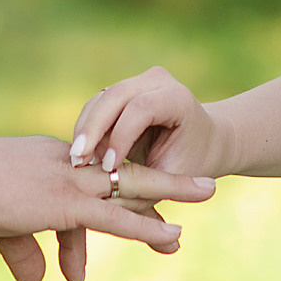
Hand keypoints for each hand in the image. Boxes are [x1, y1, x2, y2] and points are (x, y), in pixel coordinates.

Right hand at [0, 133, 215, 280]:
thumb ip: (25, 252)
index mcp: (52, 159)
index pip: (98, 175)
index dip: (127, 190)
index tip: (154, 201)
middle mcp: (68, 164)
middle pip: (125, 173)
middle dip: (164, 183)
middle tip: (201, 186)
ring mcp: (69, 182)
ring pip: (131, 185)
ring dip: (172, 192)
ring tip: (208, 192)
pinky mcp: (64, 204)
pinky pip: (114, 217)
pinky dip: (145, 227)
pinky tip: (172, 235)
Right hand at [70, 66, 228, 177]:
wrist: (204, 140)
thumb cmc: (191, 163)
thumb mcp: (173, 177)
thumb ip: (145, 184)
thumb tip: (108, 199)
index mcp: (178, 98)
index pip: (142, 108)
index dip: (121, 136)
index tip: (108, 168)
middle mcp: (157, 81)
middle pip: (115, 96)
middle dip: (93, 129)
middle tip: (77, 161)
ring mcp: (138, 80)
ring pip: (100, 99)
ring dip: (85, 130)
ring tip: (76, 161)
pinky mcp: (123, 89)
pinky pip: (97, 105)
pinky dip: (87, 128)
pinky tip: (81, 154)